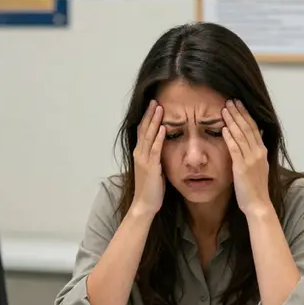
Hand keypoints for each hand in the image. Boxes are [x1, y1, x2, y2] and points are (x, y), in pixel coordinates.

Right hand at [131, 100, 165, 215]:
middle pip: (144, 129)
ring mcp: (144, 160)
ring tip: (159, 108)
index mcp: (140, 153)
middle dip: (150, 114)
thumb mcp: (153, 168)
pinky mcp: (150, 167)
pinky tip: (164, 128)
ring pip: (148, 136)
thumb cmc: (151, 188)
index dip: (148, 117)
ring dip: (154, 121)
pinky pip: (155, 150)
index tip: (154, 105)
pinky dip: (159, 138)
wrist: (145, 204)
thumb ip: (156, 156)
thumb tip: (164, 145)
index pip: (143, 131)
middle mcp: (139, 154)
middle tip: (155, 100)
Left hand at [222, 100, 272, 216]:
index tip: (239, 104)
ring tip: (225, 109)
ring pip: (241, 135)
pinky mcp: (242, 167)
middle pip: (248, 127)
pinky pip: (235, 148)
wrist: (258, 204)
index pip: (254, 128)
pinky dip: (230, 137)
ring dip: (233, 120)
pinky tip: (224, 128)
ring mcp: (251, 159)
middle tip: (230, 100)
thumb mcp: (258, 167)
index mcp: (262, 152)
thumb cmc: (255, 188)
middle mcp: (258, 153)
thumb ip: (255, 153)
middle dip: (239, 113)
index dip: (246, 115)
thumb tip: (255, 139)